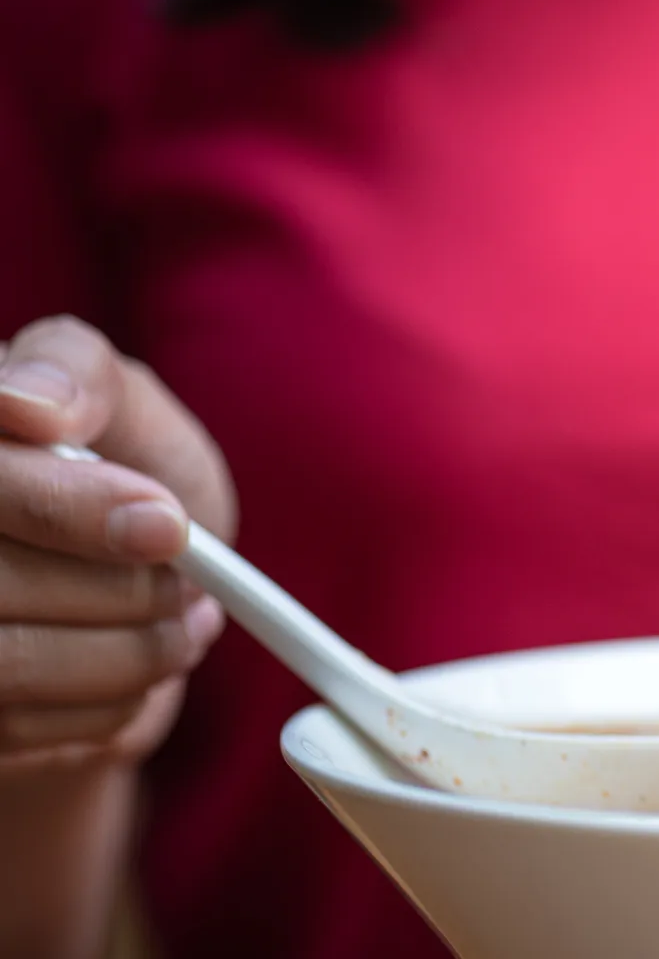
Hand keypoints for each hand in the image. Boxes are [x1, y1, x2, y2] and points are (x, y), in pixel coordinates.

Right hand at [0, 316, 235, 773]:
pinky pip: (18, 736)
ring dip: (126, 657)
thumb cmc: (115, 469)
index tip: (166, 524)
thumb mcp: (116, 400)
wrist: (122, 571)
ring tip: (179, 625)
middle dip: (117, 593)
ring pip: (7, 669)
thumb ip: (77, 373)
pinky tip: (136, 669)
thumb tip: (35, 405)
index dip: (68, 508)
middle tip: (190, 586)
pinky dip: (107, 709)